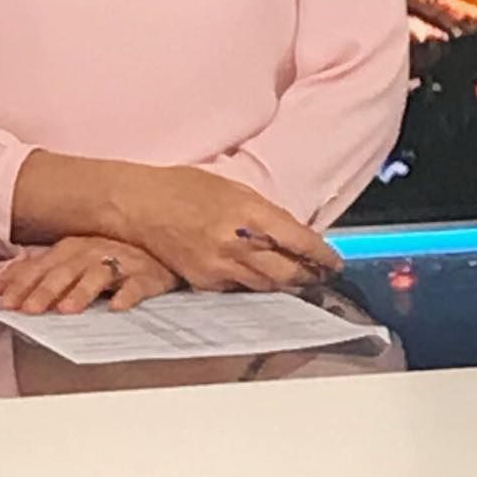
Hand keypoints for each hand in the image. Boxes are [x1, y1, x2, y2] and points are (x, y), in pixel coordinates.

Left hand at [0, 236, 179, 314]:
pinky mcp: (148, 274)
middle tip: (29, 310)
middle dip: (47, 289)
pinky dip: (128, 294)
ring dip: (82, 290)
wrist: (159, 246)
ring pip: (99, 274)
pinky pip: (138, 284)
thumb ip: (31, 272)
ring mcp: (122, 261)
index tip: (4, 303)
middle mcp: (94, 250)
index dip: (22, 283)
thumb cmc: (108, 256)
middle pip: (67, 270)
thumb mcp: (68, 261)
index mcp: (73, 247)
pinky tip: (118, 307)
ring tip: (67, 310)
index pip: (42, 265)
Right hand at [117, 165, 343, 293]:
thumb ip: (262, 212)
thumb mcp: (232, 188)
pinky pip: (238, 289)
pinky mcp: (205, 281)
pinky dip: (252, 284)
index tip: (335, 262)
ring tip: (297, 279)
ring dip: (284, 283)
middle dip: (309, 276)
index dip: (322, 255)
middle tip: (321, 275)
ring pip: (267, 285)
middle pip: (288, 271)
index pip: (298, 240)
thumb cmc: (185, 188)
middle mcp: (238, 243)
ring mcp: (220, 266)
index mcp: (249, 213)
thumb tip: (289, 230)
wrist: (141, 205)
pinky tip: (258, 277)